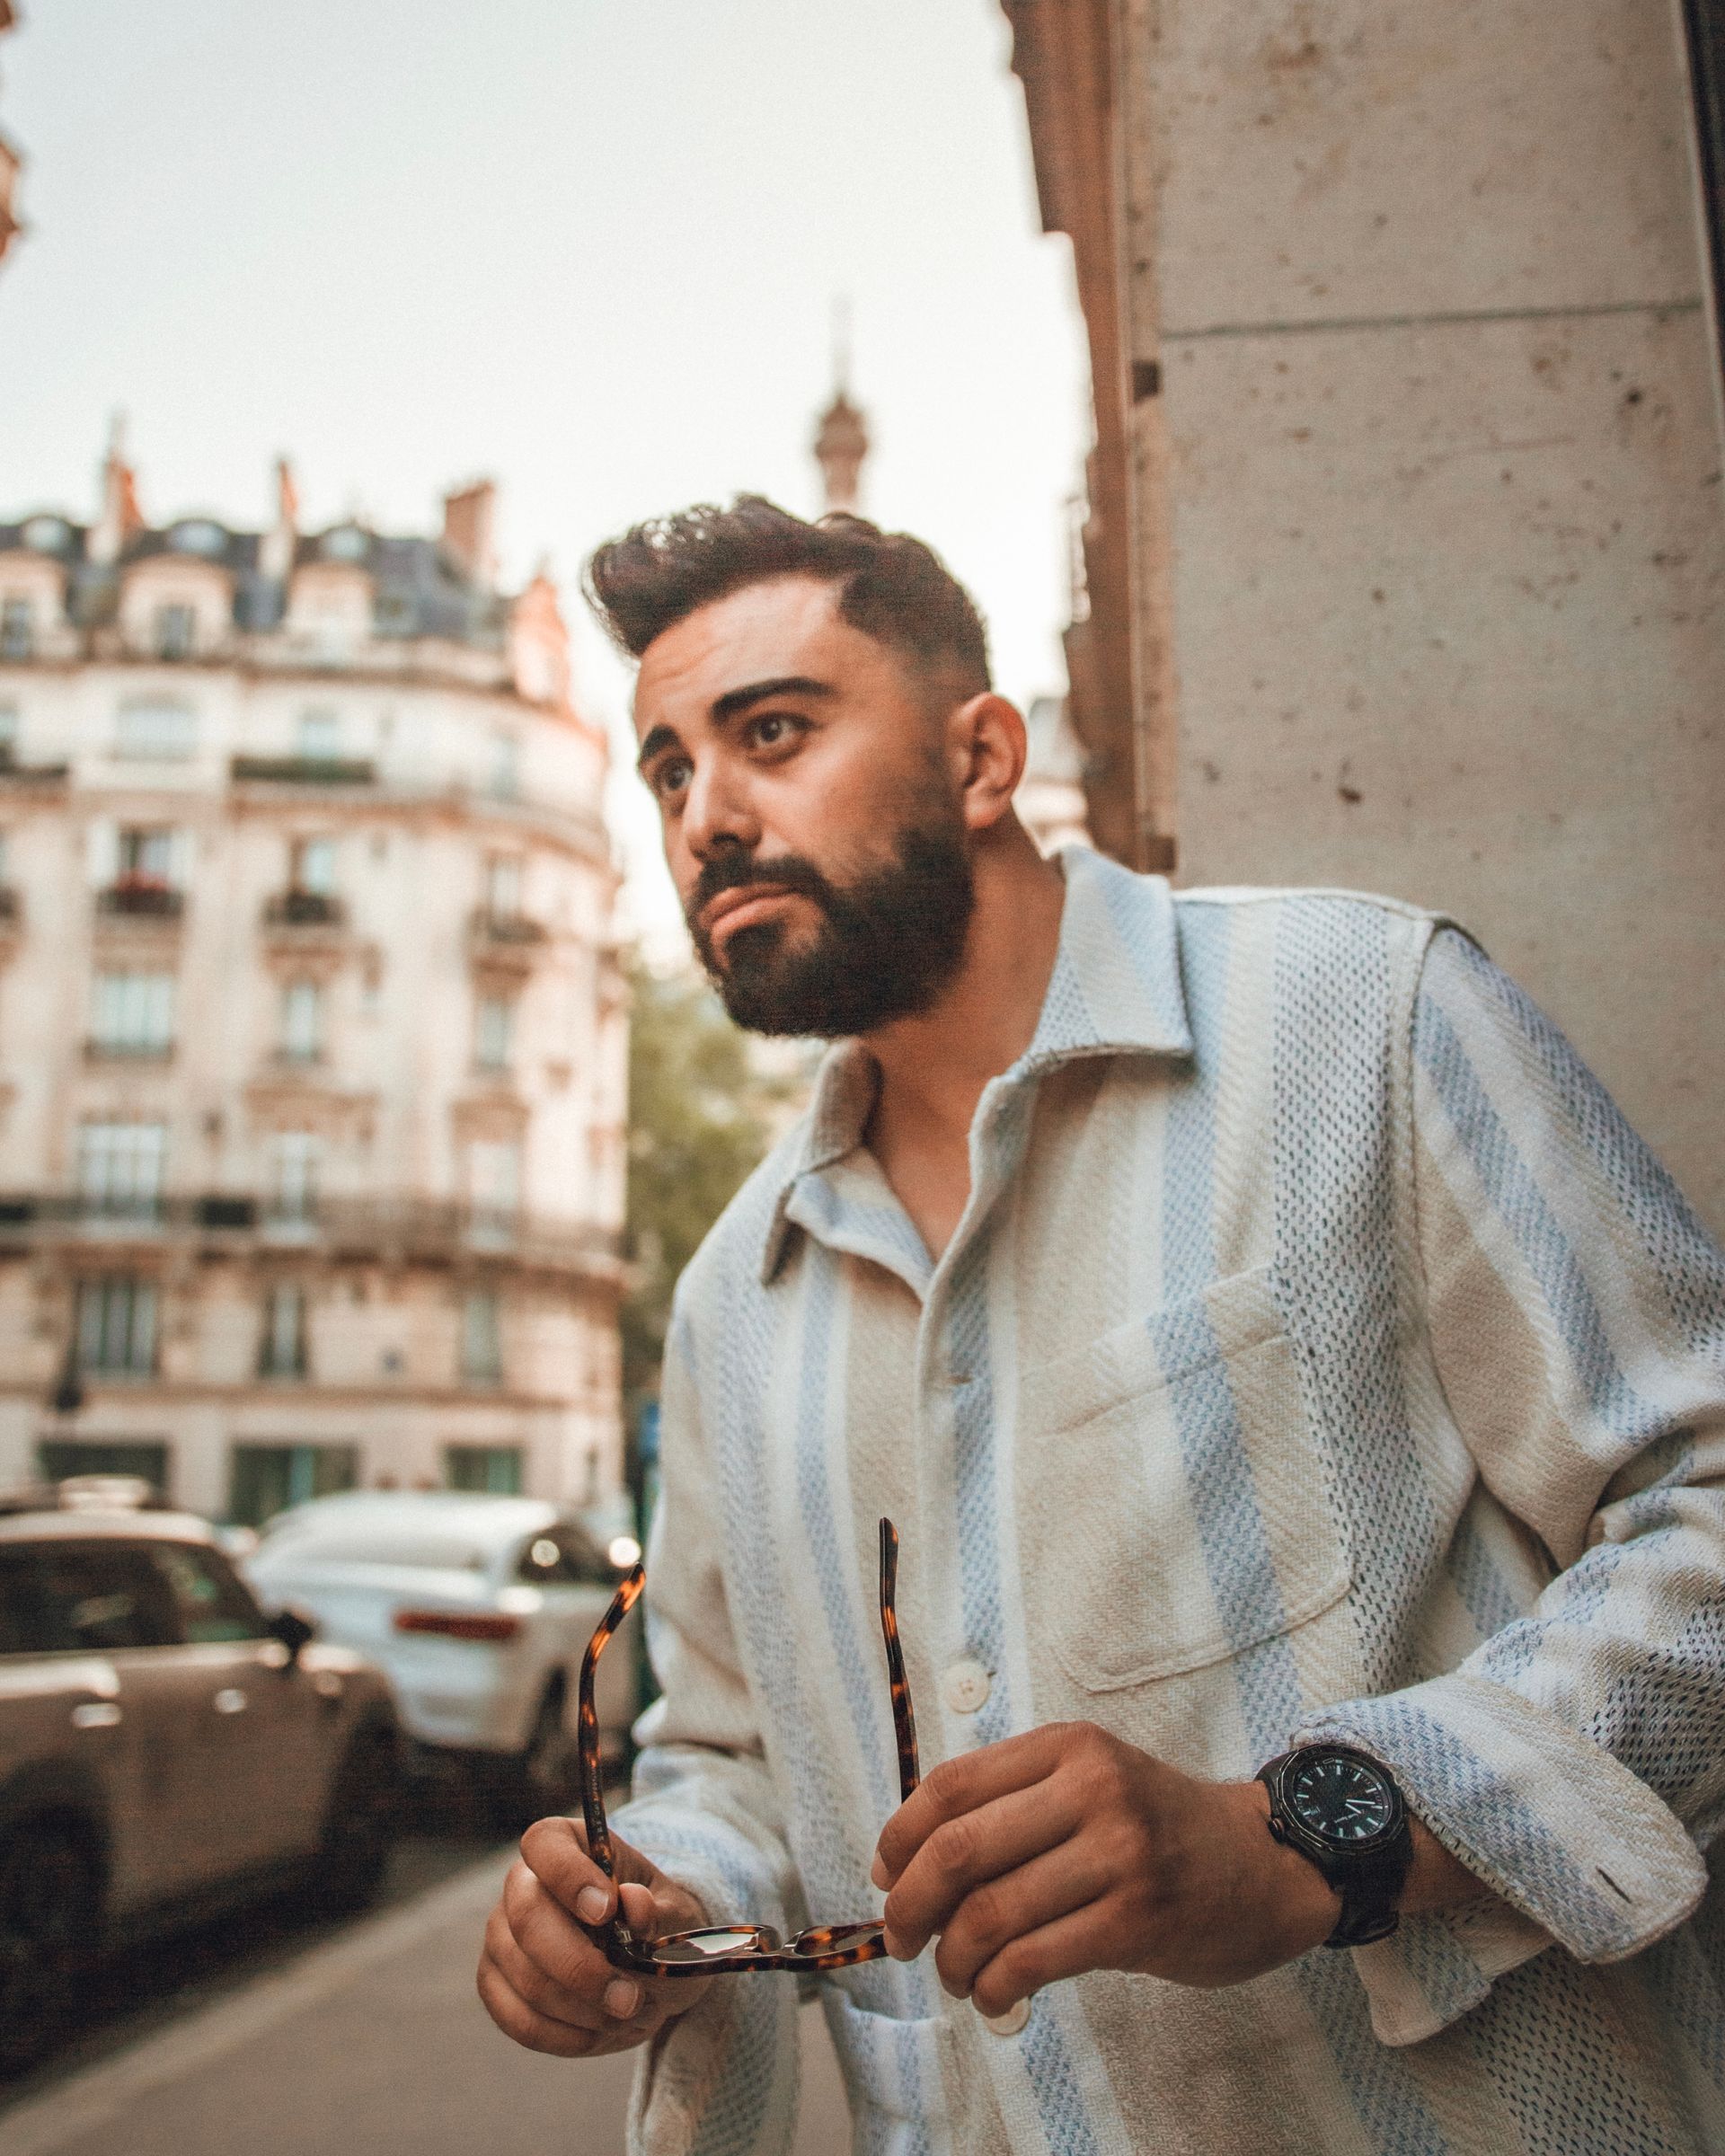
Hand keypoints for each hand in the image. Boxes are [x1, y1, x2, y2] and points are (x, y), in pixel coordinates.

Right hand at [477, 1815, 715, 2057]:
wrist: (648, 1967)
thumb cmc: (659, 1927)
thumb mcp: (674, 1911)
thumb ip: (657, 1909)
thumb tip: (632, 1902)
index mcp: (565, 1844)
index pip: (545, 1845)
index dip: (569, 1876)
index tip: (607, 1911)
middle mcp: (522, 1885)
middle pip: (527, 1918)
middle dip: (580, 1966)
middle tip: (629, 1997)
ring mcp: (501, 1936)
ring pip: (526, 1978)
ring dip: (583, 2009)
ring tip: (627, 2013)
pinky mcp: (496, 1986)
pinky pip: (521, 2021)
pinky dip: (567, 2036)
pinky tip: (601, 2031)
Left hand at [871, 1723, 1341, 2018]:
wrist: (1263, 1863)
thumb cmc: (1156, 1827)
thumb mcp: (1089, 1782)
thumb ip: (1007, 1804)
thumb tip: (900, 1863)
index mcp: (1067, 1746)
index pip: (951, 1787)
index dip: (899, 1837)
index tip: (884, 1876)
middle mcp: (1092, 1789)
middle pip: (959, 1849)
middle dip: (910, 1905)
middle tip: (900, 1938)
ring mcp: (1119, 1854)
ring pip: (991, 1913)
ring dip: (953, 1958)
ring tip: (955, 1974)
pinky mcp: (1138, 1920)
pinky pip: (1034, 1959)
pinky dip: (996, 1985)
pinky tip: (994, 1993)